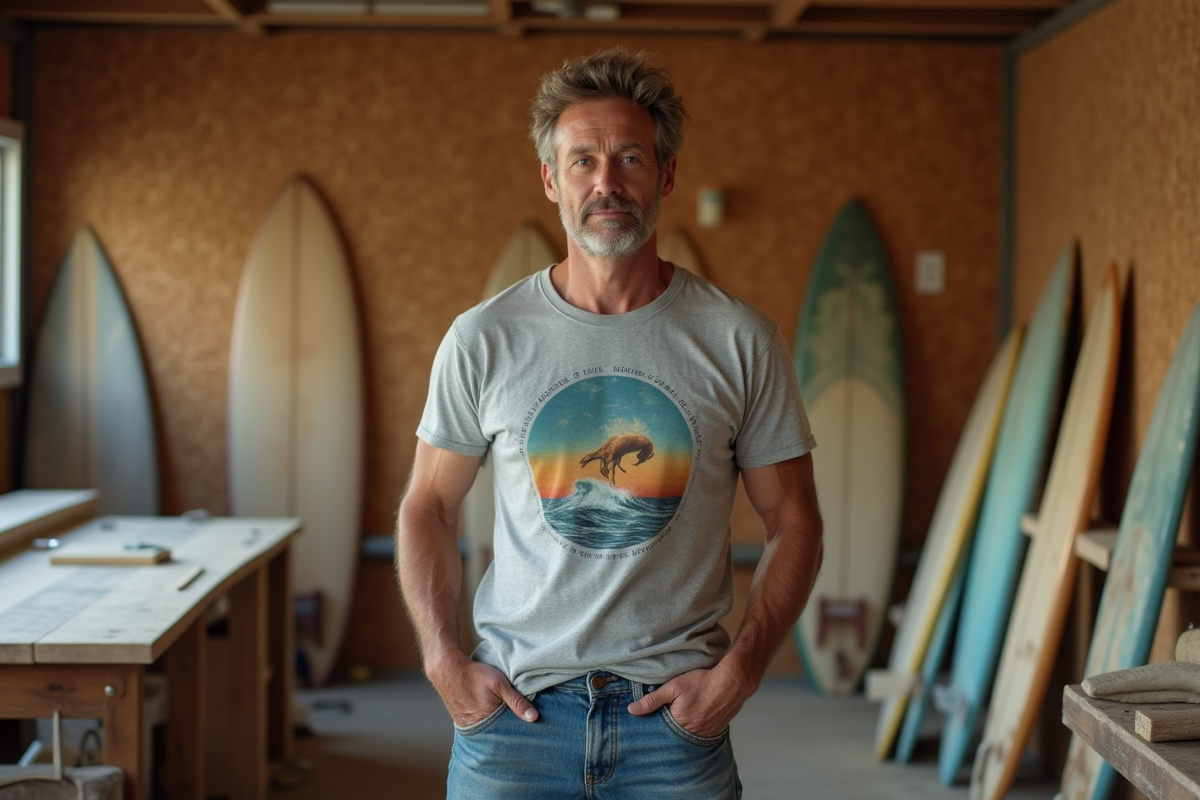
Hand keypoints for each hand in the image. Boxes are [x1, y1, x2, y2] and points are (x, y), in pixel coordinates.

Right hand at [429, 655, 537, 727]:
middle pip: (498, 732)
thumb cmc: (474, 675)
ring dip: (497, 723)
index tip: (529, 729)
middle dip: (508, 729)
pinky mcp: (462, 719)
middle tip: (520, 724)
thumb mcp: (499, 684)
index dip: (518, 730)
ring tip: (506, 717)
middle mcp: (475, 729)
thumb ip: (517, 701)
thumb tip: (534, 717)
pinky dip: (487, 720)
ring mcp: (467, 725)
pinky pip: (480, 723)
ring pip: (489, 728)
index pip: (507, 734)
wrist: (447, 668)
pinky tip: (492, 713)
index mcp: (486, 723)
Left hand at [626, 667, 747, 738]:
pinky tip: (696, 718)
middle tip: (668, 717)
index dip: (656, 726)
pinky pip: (703, 733)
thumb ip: (652, 700)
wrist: (732, 682)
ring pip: (689, 735)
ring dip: (684, 729)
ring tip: (681, 718)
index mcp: (679, 724)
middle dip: (670, 729)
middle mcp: (693, 733)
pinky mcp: (717, 730)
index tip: (652, 721)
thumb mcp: (673, 687)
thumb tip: (632, 710)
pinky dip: (697, 728)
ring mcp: (706, 733)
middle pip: (675, 735)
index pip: (661, 731)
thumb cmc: (702, 682)